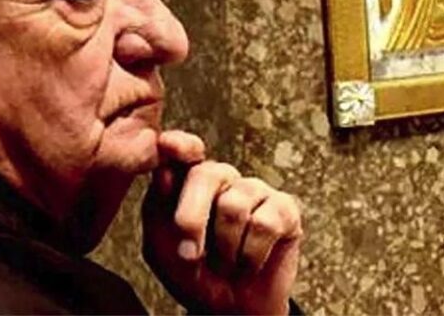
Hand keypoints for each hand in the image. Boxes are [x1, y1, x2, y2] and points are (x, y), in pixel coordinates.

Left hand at [142, 131, 302, 314]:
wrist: (228, 310)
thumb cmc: (192, 272)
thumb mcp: (160, 246)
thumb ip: (158, 209)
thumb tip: (164, 173)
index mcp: (186, 178)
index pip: (182, 150)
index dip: (178, 145)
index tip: (167, 144)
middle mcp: (222, 177)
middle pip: (207, 174)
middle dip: (192, 218)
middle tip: (189, 254)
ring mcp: (254, 189)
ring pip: (234, 206)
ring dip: (224, 248)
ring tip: (225, 260)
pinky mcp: (285, 209)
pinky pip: (264, 224)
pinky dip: (251, 255)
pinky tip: (249, 261)